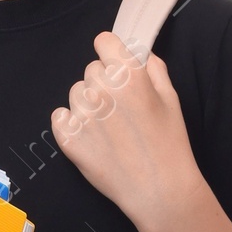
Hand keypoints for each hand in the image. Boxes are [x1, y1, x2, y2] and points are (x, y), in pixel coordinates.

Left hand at [50, 30, 203, 228]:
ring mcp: (82, 114)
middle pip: (91, 69)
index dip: (111, 53)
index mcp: (129, 75)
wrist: (158, 190)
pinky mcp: (68, 137)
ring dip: (88, 103)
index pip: (104, 41)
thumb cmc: (169, 144)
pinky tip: (91, 137)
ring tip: (108, 127)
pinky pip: (60, 116)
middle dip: (103, 83)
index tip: (115, 66)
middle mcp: (103, 90)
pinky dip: (71, 123)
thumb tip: (137, 54)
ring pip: (76, 93)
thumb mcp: (171, 98)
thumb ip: (153, 68)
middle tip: (119, 109)